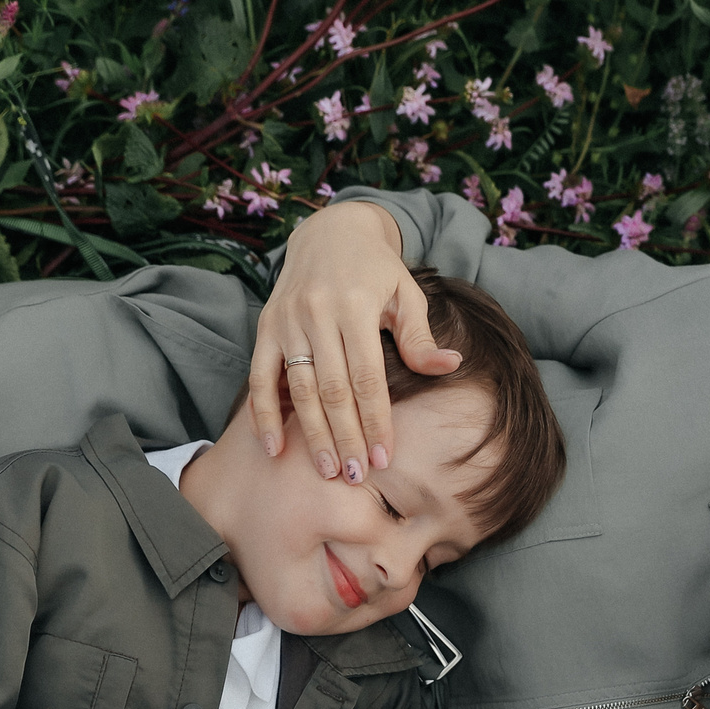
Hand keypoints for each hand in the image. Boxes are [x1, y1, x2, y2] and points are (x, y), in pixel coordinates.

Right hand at [246, 201, 459, 483]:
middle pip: (331, 389)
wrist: (330, 232)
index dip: (375, 420)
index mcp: (356, 305)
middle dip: (345, 437)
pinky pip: (259, 378)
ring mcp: (287, 320)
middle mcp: (317, 312)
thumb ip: (420, 335)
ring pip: (297, 388)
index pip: (367, 376)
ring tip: (327, 471)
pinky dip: (262, 415)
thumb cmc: (376, 271)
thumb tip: (450, 366)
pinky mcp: (265, 327)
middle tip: (356, 477)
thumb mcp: (406, 293)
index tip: (385, 457)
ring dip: (311, 434)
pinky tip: (274, 448)